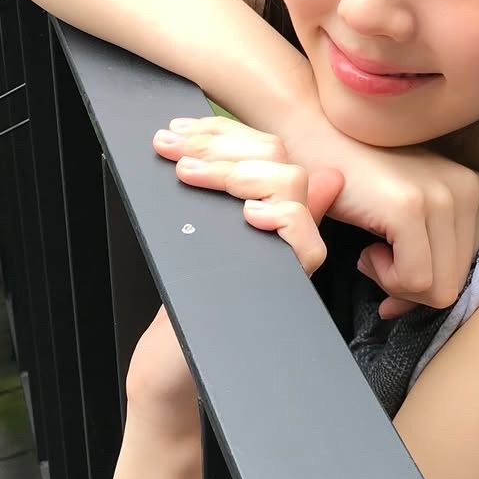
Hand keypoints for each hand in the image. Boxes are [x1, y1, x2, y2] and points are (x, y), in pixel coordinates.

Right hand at [153, 116, 478, 317]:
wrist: (314, 136)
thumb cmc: (356, 179)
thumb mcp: (411, 211)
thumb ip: (432, 252)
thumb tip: (426, 302)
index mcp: (476, 192)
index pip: (469, 272)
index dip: (427, 284)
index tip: (393, 275)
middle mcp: (470, 191)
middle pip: (456, 285)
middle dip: (411, 288)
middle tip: (377, 258)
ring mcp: (443, 197)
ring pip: (438, 290)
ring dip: (396, 282)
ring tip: (373, 249)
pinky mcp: (411, 207)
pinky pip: (414, 280)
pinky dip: (384, 277)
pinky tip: (367, 248)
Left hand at [154, 117, 343, 276]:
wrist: (173, 348)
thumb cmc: (185, 290)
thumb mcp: (195, 228)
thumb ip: (217, 188)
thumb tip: (211, 139)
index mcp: (267, 202)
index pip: (264, 146)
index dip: (221, 131)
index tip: (177, 130)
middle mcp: (287, 221)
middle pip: (278, 157)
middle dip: (219, 145)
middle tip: (171, 150)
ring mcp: (292, 248)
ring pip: (290, 183)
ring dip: (235, 171)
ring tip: (188, 174)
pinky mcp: (293, 278)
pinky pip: (306, 237)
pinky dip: (280, 216)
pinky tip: (247, 215)